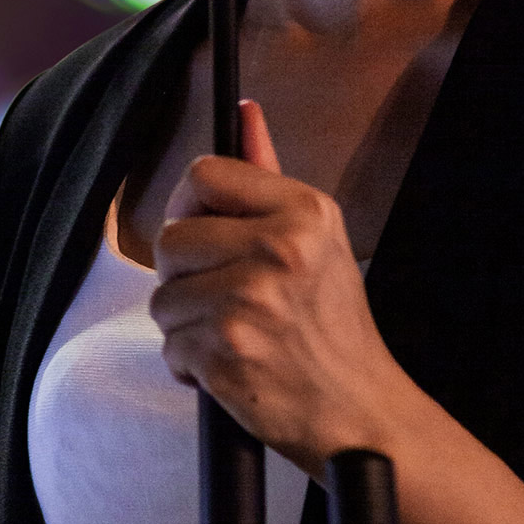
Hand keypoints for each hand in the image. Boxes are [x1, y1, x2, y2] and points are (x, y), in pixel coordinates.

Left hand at [152, 98, 426, 473]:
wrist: (360, 412)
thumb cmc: (334, 327)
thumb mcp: (319, 239)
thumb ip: (269, 177)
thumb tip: (243, 110)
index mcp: (303, 213)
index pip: (204, 174)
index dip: (192, 206)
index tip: (205, 234)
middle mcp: (278, 251)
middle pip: (171, 238)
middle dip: (184, 275)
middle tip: (224, 298)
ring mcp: (249, 303)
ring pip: (163, 298)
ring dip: (186, 324)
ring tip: (233, 336)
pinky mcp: (226, 352)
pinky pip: (169, 346)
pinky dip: (190, 365)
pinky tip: (231, 367)